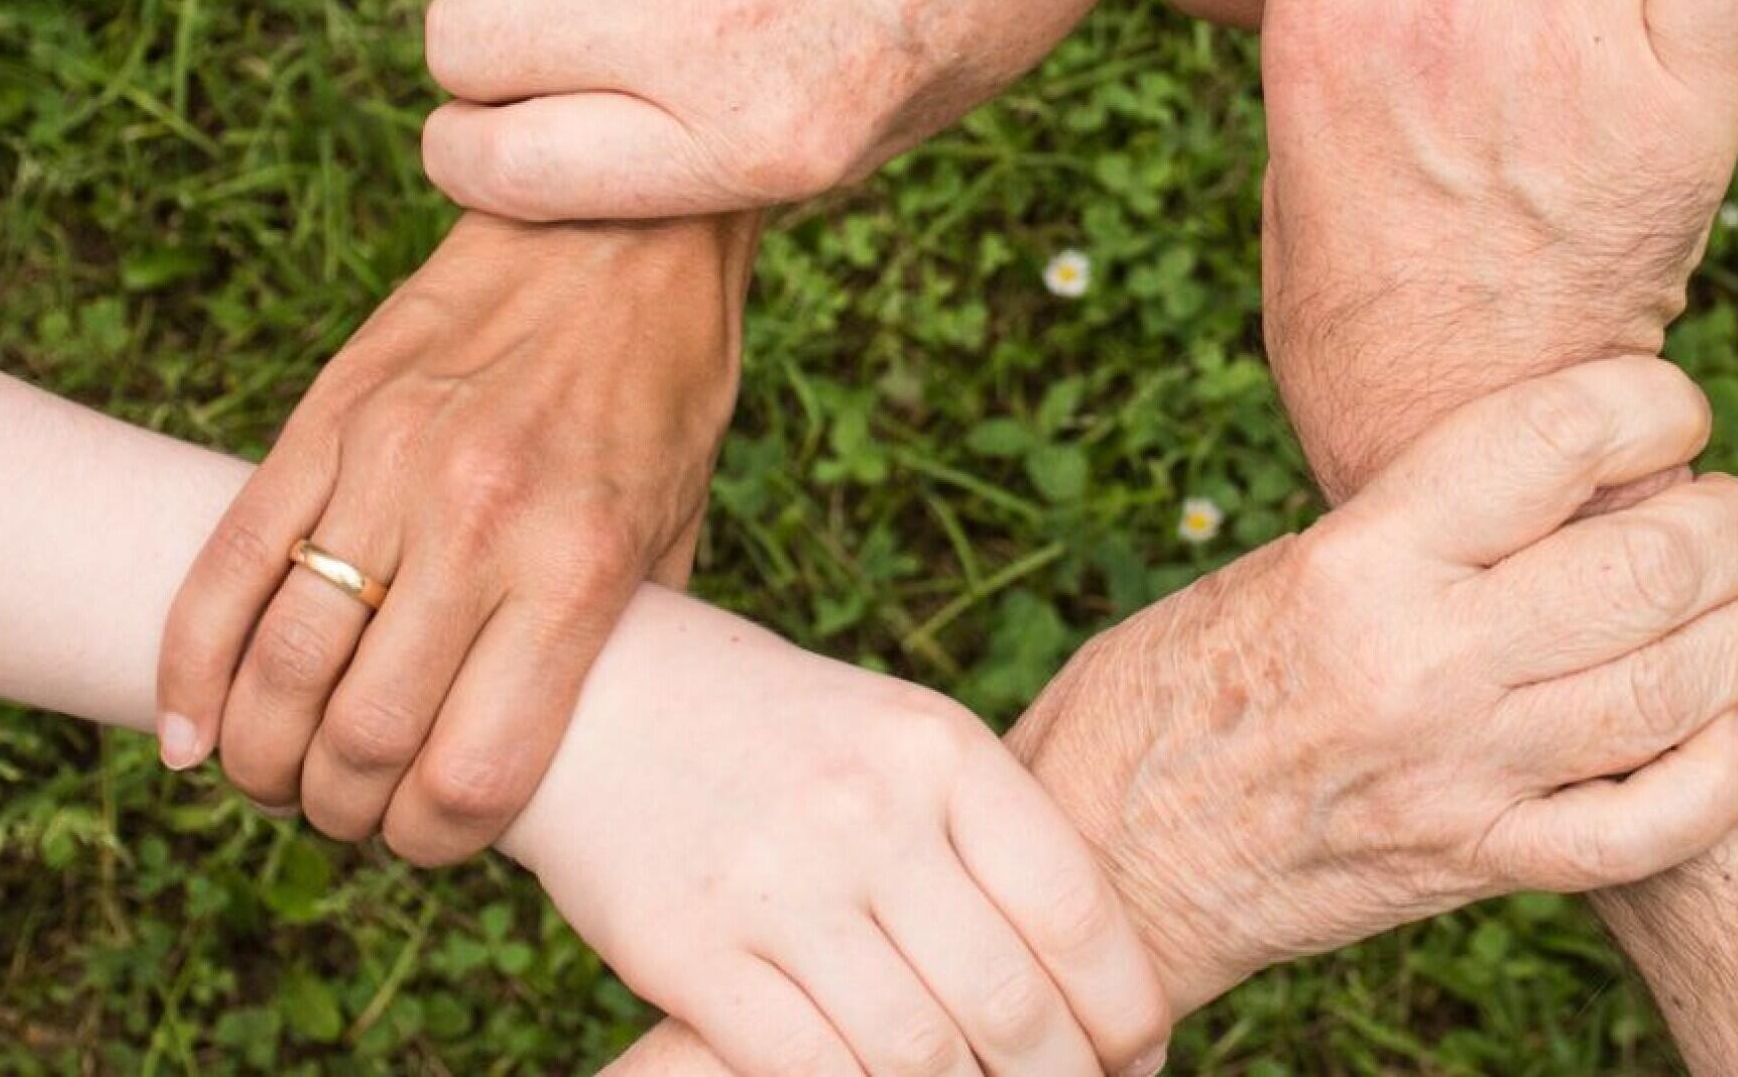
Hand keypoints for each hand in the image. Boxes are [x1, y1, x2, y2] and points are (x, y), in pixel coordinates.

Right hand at [156, 213, 749, 861]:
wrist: (618, 227)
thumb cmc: (664, 389)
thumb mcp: (678, 526)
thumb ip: (618, 641)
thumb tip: (562, 751)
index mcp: (578, 566)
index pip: (472, 771)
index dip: (435, 841)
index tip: (430, 841)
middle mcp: (478, 523)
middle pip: (361, 738)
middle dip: (342, 811)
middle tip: (348, 814)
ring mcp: (389, 466)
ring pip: (279, 664)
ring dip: (261, 756)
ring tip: (276, 776)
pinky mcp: (325, 419)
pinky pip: (228, 565)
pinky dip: (190, 666)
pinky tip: (190, 729)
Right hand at [419, 0, 1148, 220]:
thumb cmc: (954, 10)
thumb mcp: (863, 142)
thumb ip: (710, 163)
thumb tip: (553, 161)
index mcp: (755, 143)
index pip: (501, 166)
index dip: (469, 154)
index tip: (485, 133)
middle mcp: (706, 26)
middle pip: (466, 43)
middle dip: (483, 54)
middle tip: (545, 36)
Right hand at [504, 594, 1171, 1076]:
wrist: (598, 697)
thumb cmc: (783, 736)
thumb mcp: (900, 740)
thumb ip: (988, 836)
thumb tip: (1098, 978)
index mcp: (938, 749)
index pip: (1075, 911)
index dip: (1127, 1011)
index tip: (1139, 1056)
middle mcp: (867, 813)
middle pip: (1010, 1003)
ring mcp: (776, 885)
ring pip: (919, 1057)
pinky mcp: (690, 953)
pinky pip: (811, 1072)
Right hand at [1010, 358, 1737, 1008]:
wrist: (1106, 857)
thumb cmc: (1171, 688)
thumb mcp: (1280, 567)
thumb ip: (1418, 528)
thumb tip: (1567, 479)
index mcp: (1360, 560)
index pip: (1556, 439)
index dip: (1653, 401)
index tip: (1672, 405)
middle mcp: (1422, 662)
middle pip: (1651, 563)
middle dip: (1734, 522)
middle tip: (1737, 512)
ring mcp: (1461, 775)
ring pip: (1677, 689)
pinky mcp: (1476, 866)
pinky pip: (1647, 827)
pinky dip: (1726, 773)